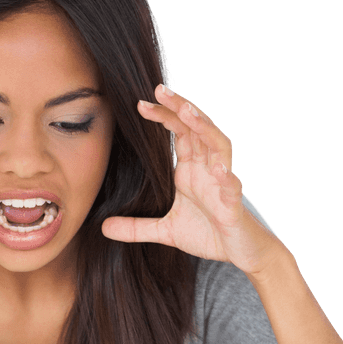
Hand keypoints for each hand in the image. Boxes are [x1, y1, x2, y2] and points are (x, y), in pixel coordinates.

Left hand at [101, 84, 286, 276]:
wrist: (239, 252)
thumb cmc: (208, 234)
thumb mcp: (165, 232)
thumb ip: (135, 227)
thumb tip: (103, 227)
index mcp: (191, 170)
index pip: (179, 133)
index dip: (163, 116)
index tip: (139, 105)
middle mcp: (208, 169)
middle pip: (197, 128)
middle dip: (181, 108)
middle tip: (160, 90)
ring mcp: (222, 184)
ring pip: (218, 146)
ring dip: (205, 128)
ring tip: (189, 113)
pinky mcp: (233, 205)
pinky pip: (232, 187)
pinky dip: (226, 178)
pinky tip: (219, 171)